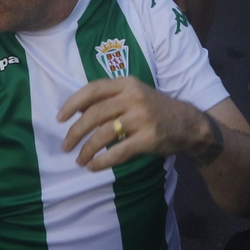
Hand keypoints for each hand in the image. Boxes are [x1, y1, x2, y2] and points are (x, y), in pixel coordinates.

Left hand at [58, 77, 209, 171]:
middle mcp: (133, 97)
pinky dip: (103, 161)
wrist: (189, 124)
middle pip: (94, 113)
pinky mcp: (148, 138)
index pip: (93, 89)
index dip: (73, 103)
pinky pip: (119, 151)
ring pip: (104, 133)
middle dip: (75, 131)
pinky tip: (94, 166)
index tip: (60, 118)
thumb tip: (77, 111)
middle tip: (65, 145)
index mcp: (127, 83)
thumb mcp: (135, 95)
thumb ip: (110, 99)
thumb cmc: (155, 109)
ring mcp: (142, 117)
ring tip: (79, 160)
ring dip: (87, 149)